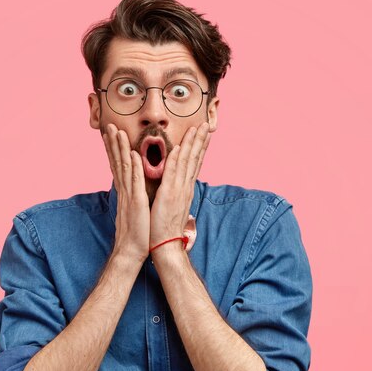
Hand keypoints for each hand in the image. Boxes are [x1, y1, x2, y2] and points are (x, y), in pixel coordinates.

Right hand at [103, 124, 150, 262]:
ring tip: (116, 132)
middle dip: (113, 143)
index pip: (118, 166)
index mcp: (125, 192)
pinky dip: (133, 167)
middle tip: (109, 126)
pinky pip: (134, 182)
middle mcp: (124, 191)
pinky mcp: (136, 202)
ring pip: (124, 167)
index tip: (110, 134)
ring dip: (120, 149)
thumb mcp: (131, 210)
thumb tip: (129, 187)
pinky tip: (131, 154)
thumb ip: (130, 196)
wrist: (131, 251)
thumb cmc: (134, 233)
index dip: (113, 150)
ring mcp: (129, 196)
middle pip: (117, 162)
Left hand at [149, 122, 210, 250]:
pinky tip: (180, 147)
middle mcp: (185, 187)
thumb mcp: (172, 206)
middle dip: (200, 140)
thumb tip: (177, 185)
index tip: (204, 134)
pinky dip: (177, 160)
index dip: (200, 147)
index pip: (194, 164)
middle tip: (206, 124)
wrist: (165, 246)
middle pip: (195, 159)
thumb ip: (176, 193)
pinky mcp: (168, 196)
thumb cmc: (165, 228)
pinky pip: (173, 174)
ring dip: (192, 144)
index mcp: (185, 189)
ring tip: (197, 128)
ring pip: (187, 162)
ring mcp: (178, 191)